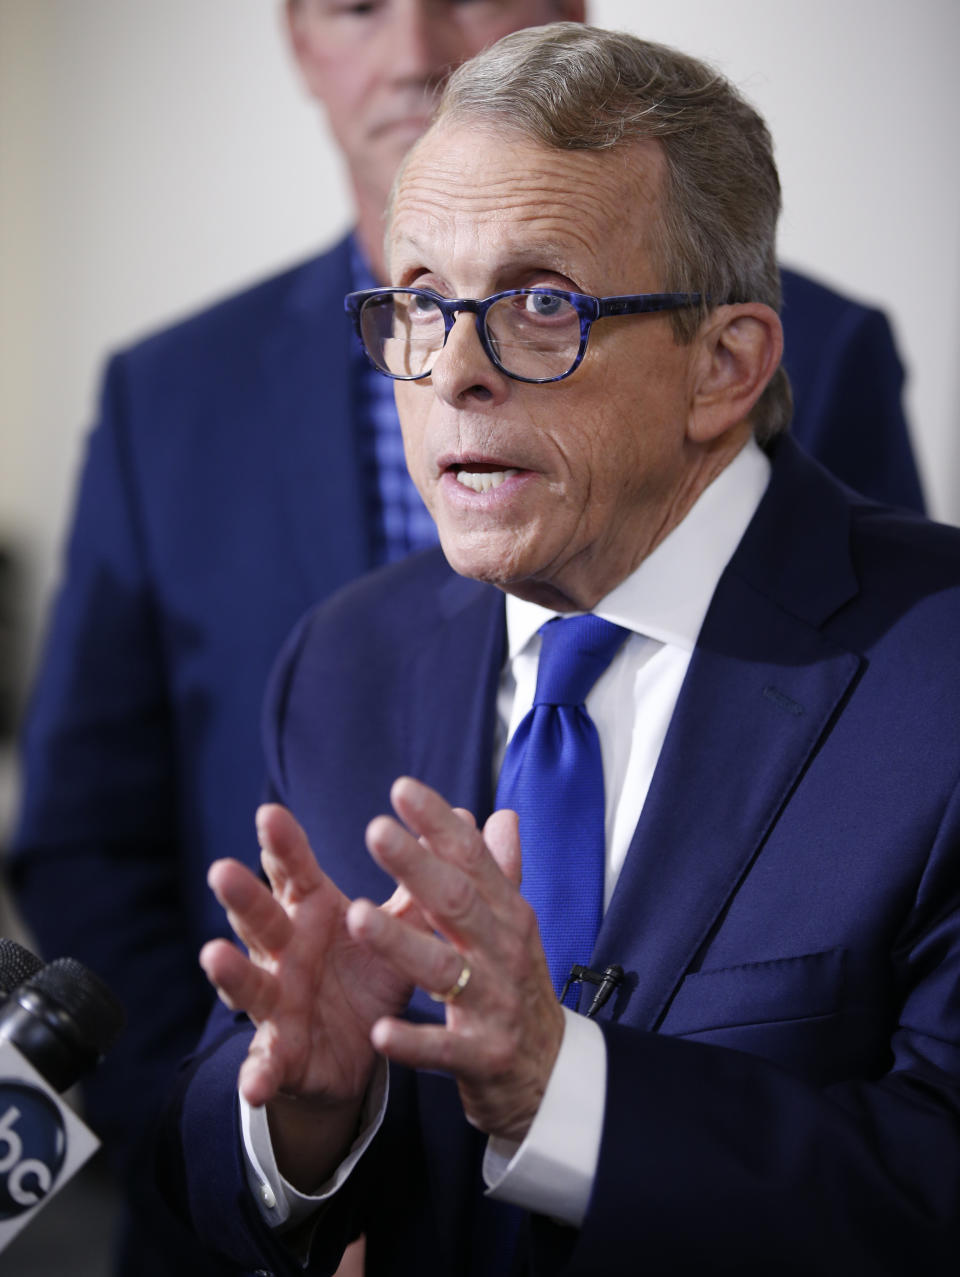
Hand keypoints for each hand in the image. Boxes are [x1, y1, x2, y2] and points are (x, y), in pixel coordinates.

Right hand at [200, 803, 418, 1185]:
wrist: (358, 1052)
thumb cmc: (370, 972)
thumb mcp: (398, 924)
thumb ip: (423, 876)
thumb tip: (465, 816)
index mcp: (311, 913)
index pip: (294, 872)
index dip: (283, 844)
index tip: (269, 812)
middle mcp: (284, 952)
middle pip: (260, 918)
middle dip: (242, 897)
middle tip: (222, 869)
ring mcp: (277, 1002)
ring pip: (250, 983)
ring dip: (230, 972)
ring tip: (213, 956)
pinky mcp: (281, 1053)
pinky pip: (266, 1064)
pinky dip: (257, 1073)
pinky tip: (253, 1083)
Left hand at [347, 776, 564, 1143]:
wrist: (552, 1077)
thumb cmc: (519, 989)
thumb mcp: (514, 929)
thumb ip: (500, 873)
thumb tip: (503, 815)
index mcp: (507, 916)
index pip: (473, 859)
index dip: (439, 824)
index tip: (401, 788)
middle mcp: (504, 953)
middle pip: (457, 902)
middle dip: (416, 866)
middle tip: (374, 830)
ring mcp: (496, 1006)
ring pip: (445, 970)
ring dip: (400, 944)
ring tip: (357, 917)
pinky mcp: (483, 1058)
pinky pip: (443, 1050)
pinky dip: (413, 1042)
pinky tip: (380, 1031)